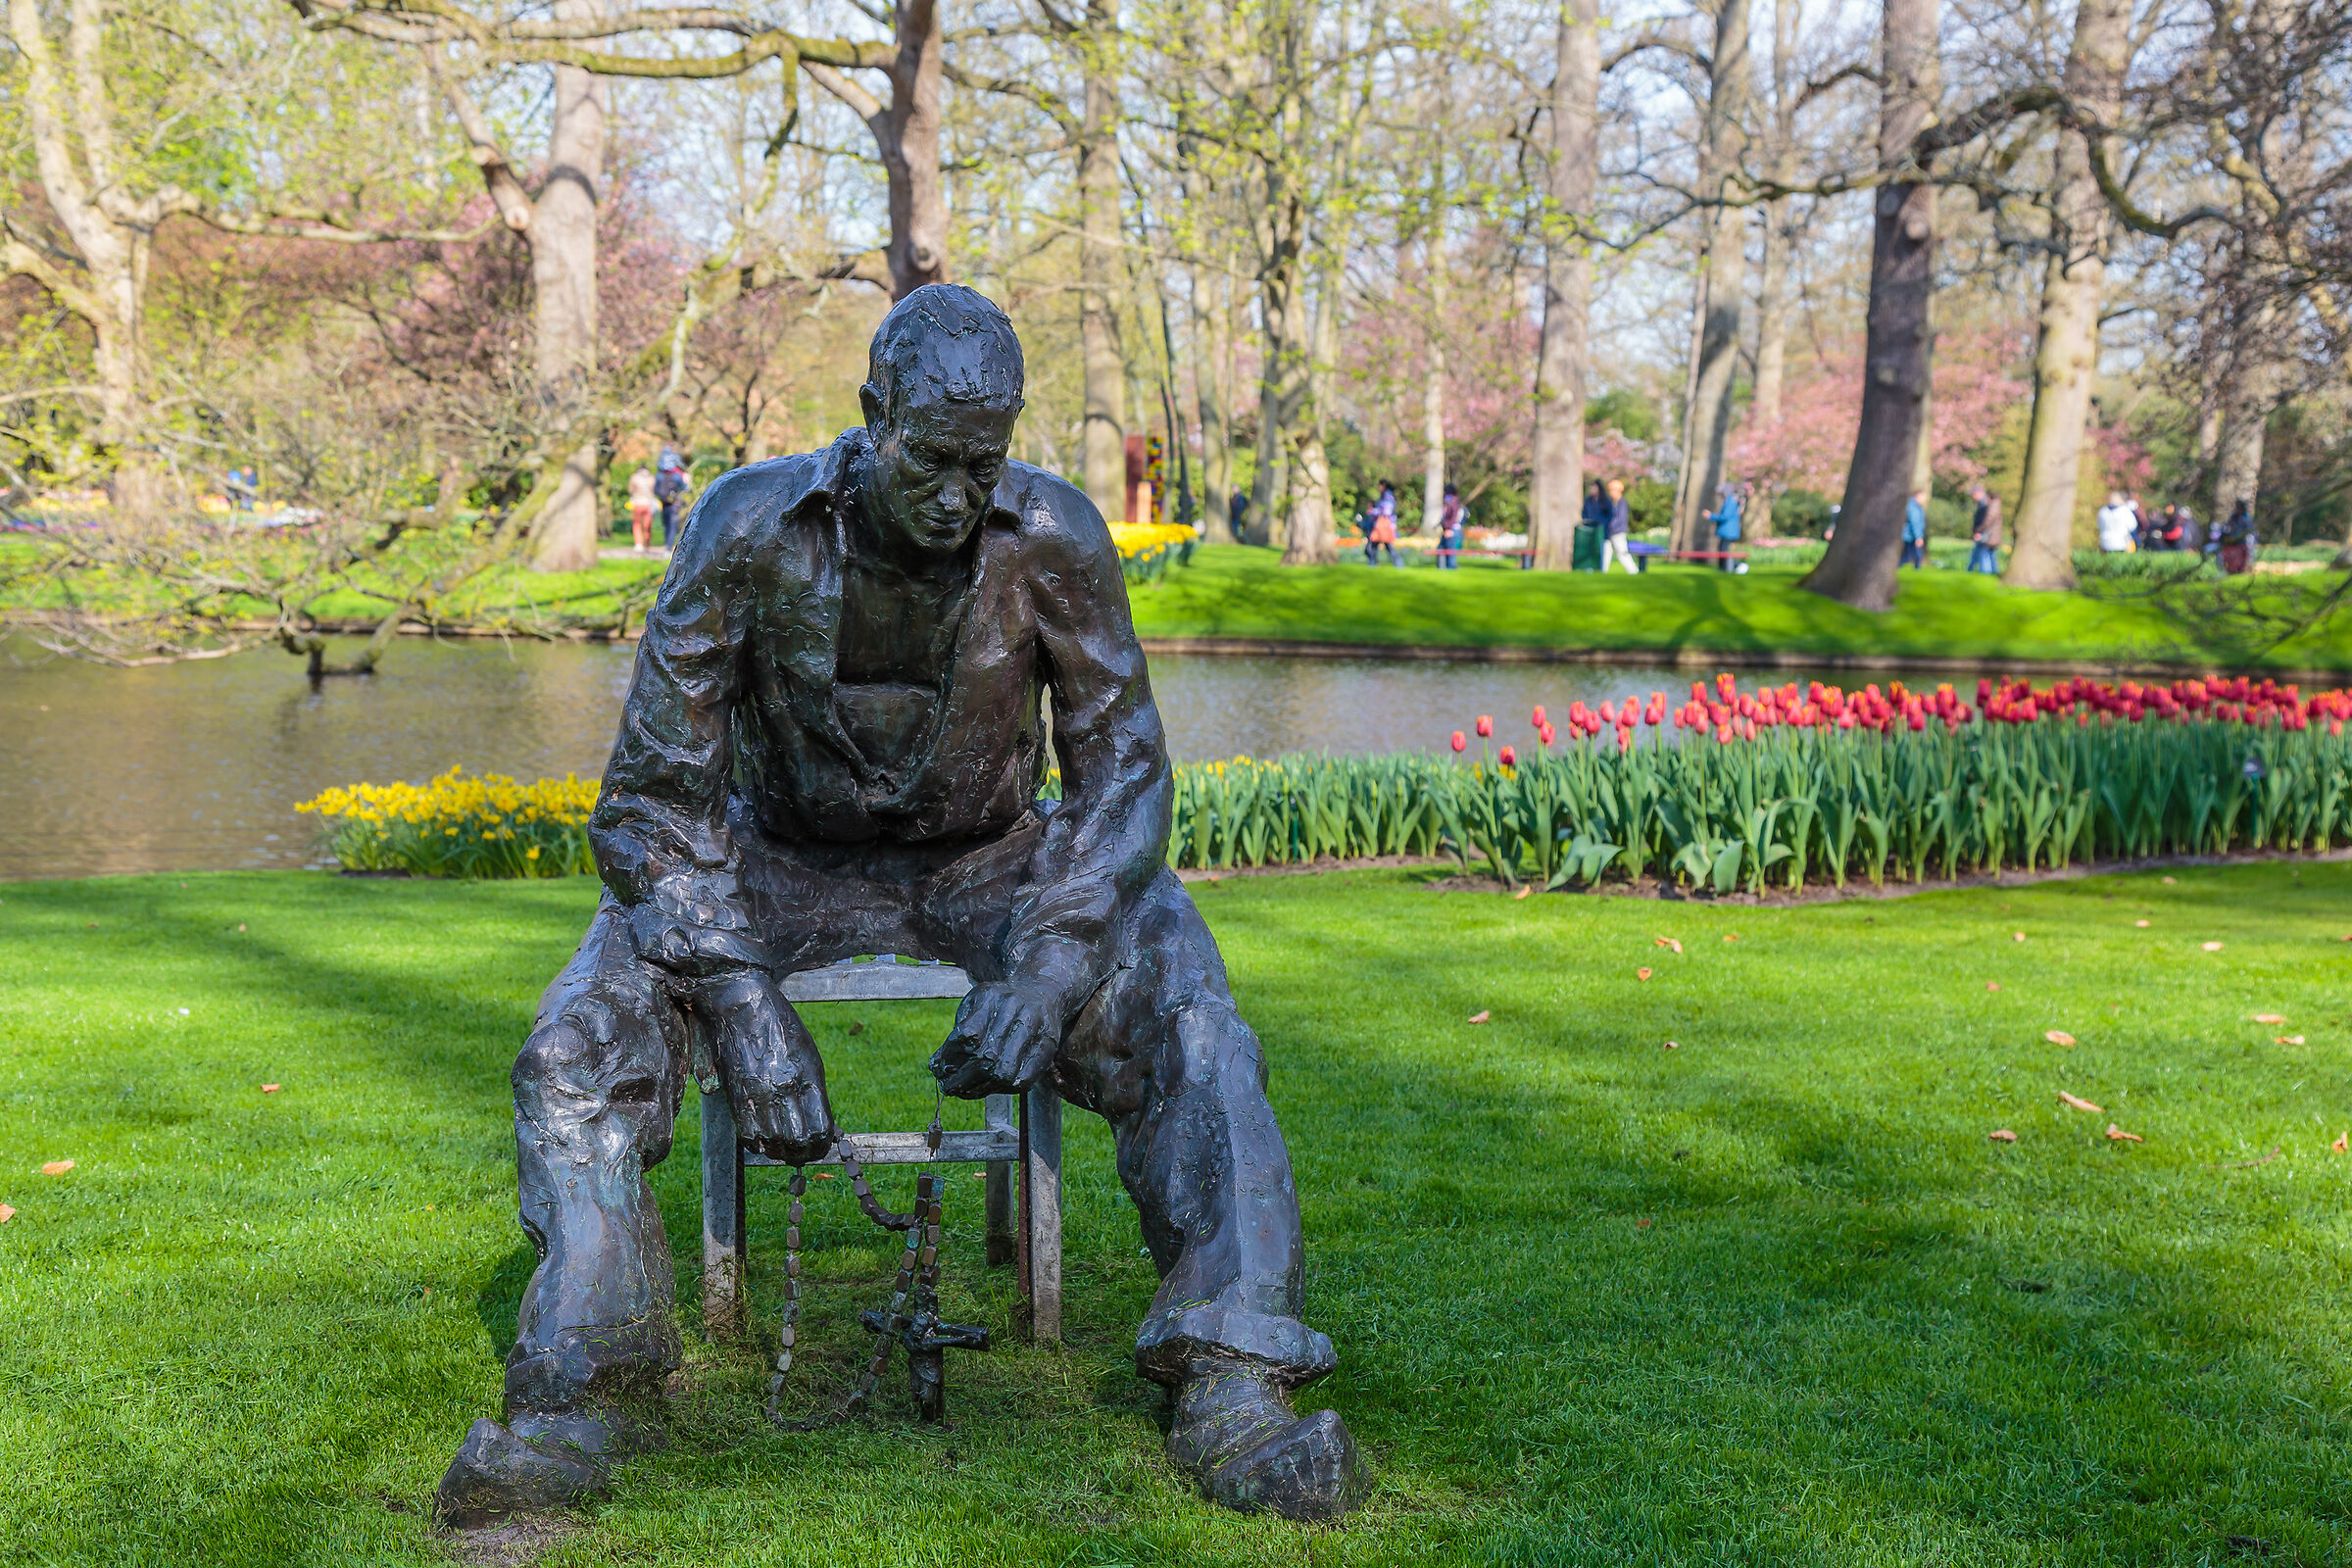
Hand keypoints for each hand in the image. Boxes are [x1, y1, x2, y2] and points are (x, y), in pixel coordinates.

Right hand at [698, 972, 833, 1164]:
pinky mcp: (737, 1095)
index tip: (820, 1145)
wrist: (741, 1004)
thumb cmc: (778, 1025)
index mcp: (809, 1076)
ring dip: (780, 1150)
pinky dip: (757, 1143)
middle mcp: (785, 1088)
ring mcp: (759, 1093)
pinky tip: (762, 1136)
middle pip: (799, 1142)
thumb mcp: (807, 1054)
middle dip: (803, 1152)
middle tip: (801, 1150)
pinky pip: (749, 1136)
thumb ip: (813, 1089)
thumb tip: (819, 1123)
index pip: (820, 1129)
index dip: (821, 1145)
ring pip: (774, 1144)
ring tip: (782, 1146)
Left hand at [930, 982, 1058, 1098]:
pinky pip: (1024, 1080)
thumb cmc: (1000, 1002)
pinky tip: (989, 1088)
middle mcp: (1016, 1011)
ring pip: (1004, 1073)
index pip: (967, 1035)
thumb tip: (939, 1066)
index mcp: (993, 997)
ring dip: (981, 1088)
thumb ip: (958, 1030)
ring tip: (966, 1091)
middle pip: (987, 1057)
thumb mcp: (975, 1003)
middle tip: (948, 1086)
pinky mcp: (1047, 1047)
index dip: (949, 1057)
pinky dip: (1003, 1090)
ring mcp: (1035, 1030)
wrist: (1040, 991)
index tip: (938, 1069)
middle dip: (963, 1079)